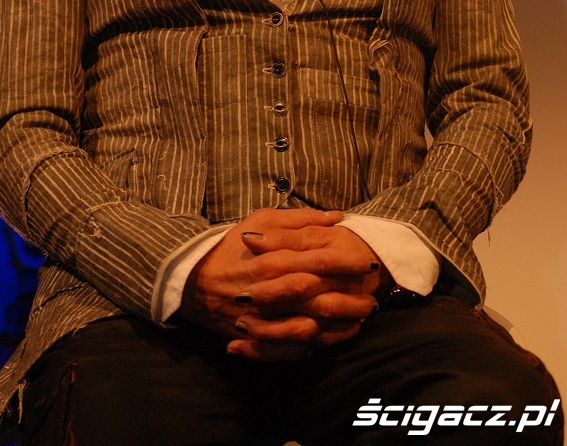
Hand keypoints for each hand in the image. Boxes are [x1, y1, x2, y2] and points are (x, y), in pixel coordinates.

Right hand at [180, 209, 388, 360]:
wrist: (192, 280)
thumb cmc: (231, 246)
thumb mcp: (260, 220)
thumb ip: (299, 219)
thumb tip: (336, 216)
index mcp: (272, 260)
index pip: (318, 263)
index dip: (347, 264)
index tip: (369, 262)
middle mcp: (269, 291)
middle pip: (319, 300)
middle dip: (350, 300)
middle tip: (374, 296)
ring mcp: (263, 319)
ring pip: (310, 329)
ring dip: (339, 325)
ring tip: (362, 318)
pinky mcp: (257, 338)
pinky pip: (292, 349)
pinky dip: (316, 345)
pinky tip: (336, 336)